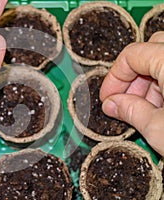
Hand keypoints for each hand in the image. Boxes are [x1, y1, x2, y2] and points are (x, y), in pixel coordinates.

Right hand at [100, 31, 163, 155]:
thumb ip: (130, 111)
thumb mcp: (158, 128)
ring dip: (148, 82)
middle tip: (124, 101)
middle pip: (149, 50)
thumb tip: (112, 105)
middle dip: (132, 76)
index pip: (131, 56)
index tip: (107, 97)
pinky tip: (162, 108)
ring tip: (143, 110)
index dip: (113, 78)